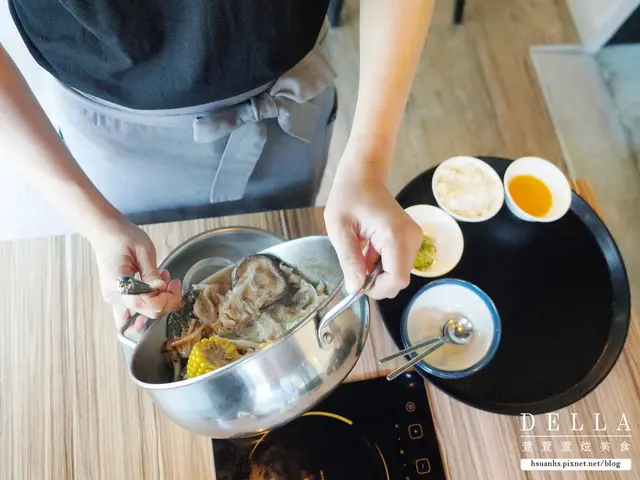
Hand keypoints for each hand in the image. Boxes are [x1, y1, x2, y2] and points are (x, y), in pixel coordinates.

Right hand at [87, 218, 182, 330]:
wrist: (105, 231)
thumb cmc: (123, 237)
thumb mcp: (143, 250)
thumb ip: (151, 273)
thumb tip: (161, 289)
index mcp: (118, 282)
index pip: (143, 304)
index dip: (164, 299)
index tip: (173, 284)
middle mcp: (114, 295)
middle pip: (145, 311)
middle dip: (165, 299)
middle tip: (172, 280)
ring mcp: (114, 298)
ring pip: (142, 311)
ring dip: (158, 299)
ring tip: (161, 277)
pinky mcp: (118, 296)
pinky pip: (135, 308)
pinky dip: (149, 301)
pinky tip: (154, 287)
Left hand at [324, 149, 422, 299]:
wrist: (363, 176)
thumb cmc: (348, 197)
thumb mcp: (339, 229)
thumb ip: (349, 260)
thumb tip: (356, 289)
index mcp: (395, 235)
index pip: (396, 279)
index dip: (377, 289)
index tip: (357, 282)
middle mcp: (412, 238)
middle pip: (399, 280)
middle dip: (376, 282)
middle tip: (355, 266)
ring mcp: (414, 238)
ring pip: (398, 273)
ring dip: (377, 272)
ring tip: (361, 252)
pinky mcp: (412, 239)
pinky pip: (398, 263)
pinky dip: (382, 264)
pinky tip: (368, 249)